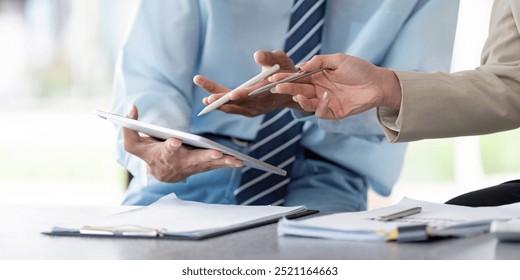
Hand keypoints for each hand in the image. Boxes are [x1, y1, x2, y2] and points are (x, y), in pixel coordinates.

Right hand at [122, 105, 242, 181]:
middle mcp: (179, 163)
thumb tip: (132, 108)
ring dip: (222, 163)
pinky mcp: (201, 168)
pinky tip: (240, 161)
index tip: (175, 141)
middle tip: (216, 153)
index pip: (165, 150)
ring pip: (208, 165)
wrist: (160, 174)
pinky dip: (227, 164)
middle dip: (205, 157)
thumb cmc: (148, 154)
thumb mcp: (133, 143)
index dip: (170, 146)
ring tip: (236, 160)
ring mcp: (192, 167)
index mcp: (162, 155)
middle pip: (192, 160)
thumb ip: (128, 127)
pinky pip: (215, 166)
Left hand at [193, 50, 301, 116]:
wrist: (289, 90)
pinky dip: (221, 104)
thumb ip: (270, 57)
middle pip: (239, 103)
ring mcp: (253, 109)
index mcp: (268, 91)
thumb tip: (257, 55)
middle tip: (208, 99)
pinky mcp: (247, 110)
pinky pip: (232, 107)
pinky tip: (208, 100)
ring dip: (218, 104)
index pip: (254, 94)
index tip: (232, 94)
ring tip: (205, 101)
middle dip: (224, 101)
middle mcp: (260, 104)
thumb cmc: (284, 72)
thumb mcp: (281, 61)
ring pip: (233, 107)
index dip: (243, 95)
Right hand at [271, 53, 401, 119]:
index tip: (274, 76)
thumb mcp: (338, 60)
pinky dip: (320, 105)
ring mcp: (325, 102)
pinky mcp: (333, 112)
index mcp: (317, 76)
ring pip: (306, 103)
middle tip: (277, 87)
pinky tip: (326, 96)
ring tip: (297, 94)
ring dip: (300, 99)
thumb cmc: (359, 69)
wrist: (378, 83)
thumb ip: (319, 61)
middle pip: (298, 91)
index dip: (286, 78)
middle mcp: (318, 89)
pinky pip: (321, 112)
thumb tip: (301, 67)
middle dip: (287, 89)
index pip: (297, 78)